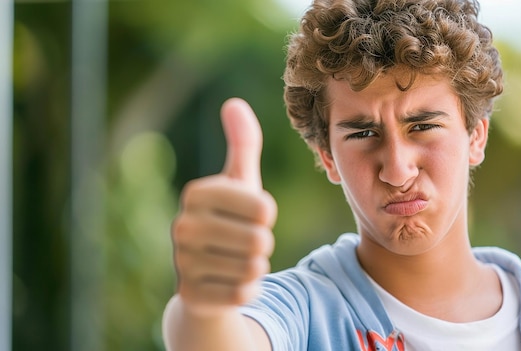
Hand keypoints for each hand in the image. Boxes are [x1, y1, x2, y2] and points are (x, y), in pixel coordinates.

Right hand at [172, 98, 276, 315]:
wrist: (203, 275)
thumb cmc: (229, 220)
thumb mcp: (239, 182)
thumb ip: (243, 144)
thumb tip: (234, 103)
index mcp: (196, 193)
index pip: (263, 207)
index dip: (266, 215)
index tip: (249, 216)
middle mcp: (182, 226)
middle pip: (260, 239)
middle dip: (262, 243)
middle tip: (244, 242)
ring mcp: (182, 264)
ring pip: (254, 268)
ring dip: (255, 267)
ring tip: (236, 260)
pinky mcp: (191, 296)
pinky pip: (244, 293)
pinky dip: (246, 289)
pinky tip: (229, 280)